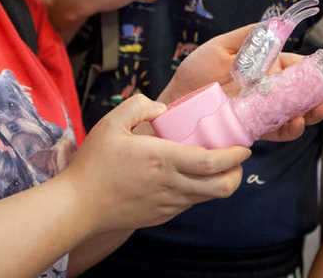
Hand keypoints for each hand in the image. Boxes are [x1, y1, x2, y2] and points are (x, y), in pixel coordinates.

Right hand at [64, 94, 249, 232]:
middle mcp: (171, 184)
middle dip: (237, 173)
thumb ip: (138, 106)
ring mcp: (168, 203)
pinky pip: (190, 203)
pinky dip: (199, 191)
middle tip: (236, 158)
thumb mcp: (111, 123)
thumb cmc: (94, 163)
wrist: (78, 205)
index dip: (234, 155)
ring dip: (220, 182)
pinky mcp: (162, 215)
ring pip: (208, 197)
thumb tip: (162, 108)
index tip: (243, 146)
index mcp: (162, 159)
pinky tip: (188, 176)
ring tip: (215, 165)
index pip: (211, 162)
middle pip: (221, 187)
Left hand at [157, 24, 322, 142]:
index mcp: (264, 68)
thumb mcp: (219, 48)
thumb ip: (247, 37)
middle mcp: (267, 91)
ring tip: (318, 109)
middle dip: (319, 93)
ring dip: (310, 112)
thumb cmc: (195, 74)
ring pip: (294, 112)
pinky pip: (276, 130)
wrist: (174, 105)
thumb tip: (274, 22)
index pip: (296, 66)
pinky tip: (296, 122)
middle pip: (301, 91)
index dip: (315, 67)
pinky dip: (289, 128)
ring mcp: (262, 112)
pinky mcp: (253, 130)